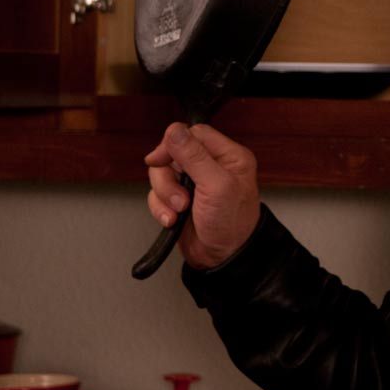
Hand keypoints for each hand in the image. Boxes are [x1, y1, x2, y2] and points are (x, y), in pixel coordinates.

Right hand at [144, 122, 261, 269]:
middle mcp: (212, 166)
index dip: (175, 144)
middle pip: (173, 153)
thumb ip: (195, 156)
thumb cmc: (233, 224)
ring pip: (162, 174)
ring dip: (165, 195)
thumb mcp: (217, 186)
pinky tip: (173, 220)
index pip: (194, 133)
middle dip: (169, 177)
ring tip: (180, 210)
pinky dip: (161, 208)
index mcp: (228, 156)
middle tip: (181, 196)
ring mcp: (194, 184)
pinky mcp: (180, 200)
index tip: (162, 158)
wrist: (223, 258)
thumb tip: (175, 131)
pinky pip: (157, 195)